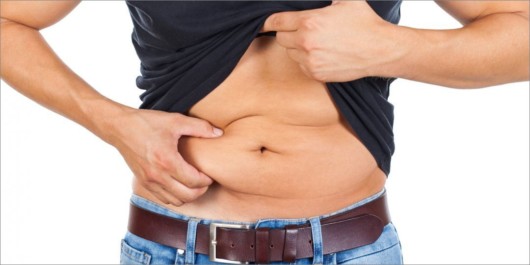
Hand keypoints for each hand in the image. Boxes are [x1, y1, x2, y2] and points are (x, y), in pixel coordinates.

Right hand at [110, 108, 222, 205]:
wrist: (120, 128)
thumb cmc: (147, 123)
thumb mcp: (176, 120)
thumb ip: (200, 127)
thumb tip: (219, 133)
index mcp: (167, 161)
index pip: (194, 181)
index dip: (206, 180)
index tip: (210, 174)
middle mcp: (157, 175)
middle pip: (187, 196)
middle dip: (200, 190)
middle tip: (205, 180)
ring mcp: (149, 181)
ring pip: (176, 201)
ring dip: (188, 195)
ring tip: (193, 183)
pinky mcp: (143, 183)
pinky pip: (163, 199)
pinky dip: (175, 196)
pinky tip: (179, 183)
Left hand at [262, 0, 400, 81]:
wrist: (379, 50)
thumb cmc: (364, 23)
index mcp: (309, 22)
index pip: (276, 22)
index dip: (269, 22)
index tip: (265, 23)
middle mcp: (306, 43)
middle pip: (281, 39)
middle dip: (288, 33)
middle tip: (302, 30)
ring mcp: (310, 61)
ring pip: (290, 53)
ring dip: (297, 48)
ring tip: (316, 42)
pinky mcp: (316, 74)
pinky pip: (301, 66)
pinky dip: (306, 60)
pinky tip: (321, 54)